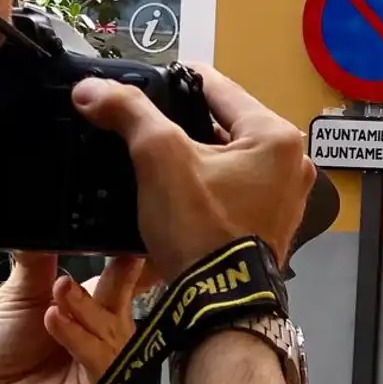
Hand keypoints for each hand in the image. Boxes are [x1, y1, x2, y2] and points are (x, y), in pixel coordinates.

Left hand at [0, 254, 146, 383]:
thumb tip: (47, 217)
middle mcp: (104, 332)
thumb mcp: (21, 294)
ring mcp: (107, 361)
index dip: (134, 264)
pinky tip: (55, 324)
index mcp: (91, 306)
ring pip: (116, 330)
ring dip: (84, 313)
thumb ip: (40, 259)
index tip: (132, 246)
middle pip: (125, 302)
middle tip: (72, 279)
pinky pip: (104, 359)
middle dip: (113, 281)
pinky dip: (79, 339)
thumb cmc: (1, 347)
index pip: (125, 281)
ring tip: (52, 306)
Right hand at [72, 63, 314, 279]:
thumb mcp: (159, 157)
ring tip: (150, 156)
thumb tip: (91, 88)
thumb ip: (128, 113)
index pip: (217, 86)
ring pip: (226, 157)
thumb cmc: (199, 228)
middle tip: (141, 124)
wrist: (218, 303)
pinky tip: (172, 187)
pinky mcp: (270, 223)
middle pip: (223, 122)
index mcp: (276, 136)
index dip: (173, 79)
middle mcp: (292, 163)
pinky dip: (205, 183)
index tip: (141, 81)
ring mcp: (285, 196)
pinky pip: (232, 188)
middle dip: (181, 122)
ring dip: (192, 154)